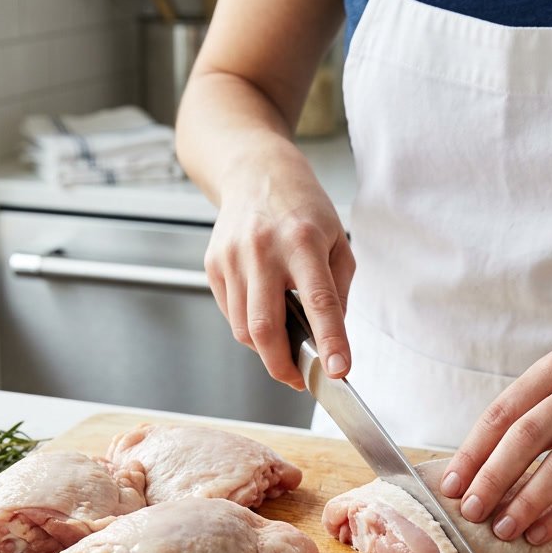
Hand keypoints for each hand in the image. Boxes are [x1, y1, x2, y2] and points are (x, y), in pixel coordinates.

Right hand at [204, 149, 354, 389]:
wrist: (254, 171)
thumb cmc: (302, 208)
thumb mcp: (336, 240)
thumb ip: (337, 291)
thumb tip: (330, 340)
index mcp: (303, 241)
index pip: (319, 302)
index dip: (330, 341)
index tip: (338, 371)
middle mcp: (263, 250)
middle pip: (265, 328)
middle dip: (282, 366)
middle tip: (300, 380)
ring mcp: (232, 258)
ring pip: (243, 330)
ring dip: (267, 349)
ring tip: (286, 344)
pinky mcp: (213, 265)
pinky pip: (230, 315)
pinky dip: (249, 328)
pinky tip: (264, 312)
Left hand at [439, 341, 551, 545]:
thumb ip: (534, 412)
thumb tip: (482, 465)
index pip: (501, 413)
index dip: (472, 452)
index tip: (450, 485)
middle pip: (526, 437)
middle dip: (491, 479)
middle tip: (470, 512)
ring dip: (527, 500)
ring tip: (502, 529)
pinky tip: (541, 532)